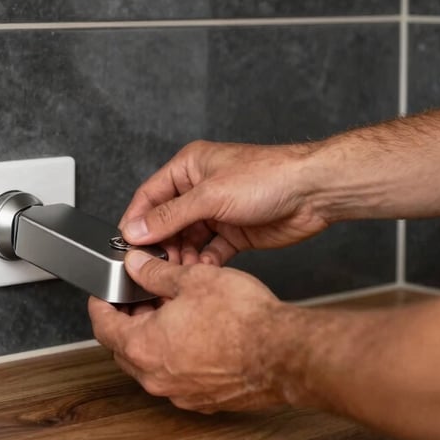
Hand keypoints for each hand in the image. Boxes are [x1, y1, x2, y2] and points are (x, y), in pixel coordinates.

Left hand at [88, 250, 292, 412]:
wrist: (283, 354)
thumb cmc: (243, 321)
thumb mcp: (193, 279)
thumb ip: (155, 273)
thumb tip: (137, 265)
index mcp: (144, 347)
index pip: (103, 326)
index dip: (100, 304)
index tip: (103, 294)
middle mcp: (157, 378)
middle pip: (124, 348)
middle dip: (128, 321)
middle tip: (139, 297)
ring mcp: (180, 394)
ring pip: (152, 364)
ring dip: (154, 339)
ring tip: (172, 310)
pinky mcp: (205, 400)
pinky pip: (178, 377)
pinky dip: (177, 356)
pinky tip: (195, 334)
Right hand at [119, 140, 327, 265]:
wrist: (313, 192)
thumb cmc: (268, 177)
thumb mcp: (210, 195)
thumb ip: (171, 215)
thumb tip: (137, 228)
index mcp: (190, 167)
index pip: (150, 195)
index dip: (137, 220)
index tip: (126, 245)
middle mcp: (201, 188)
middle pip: (167, 221)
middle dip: (161, 244)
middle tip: (153, 266)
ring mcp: (218, 212)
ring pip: (188, 240)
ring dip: (182, 257)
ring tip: (178, 272)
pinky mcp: (235, 232)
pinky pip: (210, 251)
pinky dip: (204, 263)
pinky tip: (201, 272)